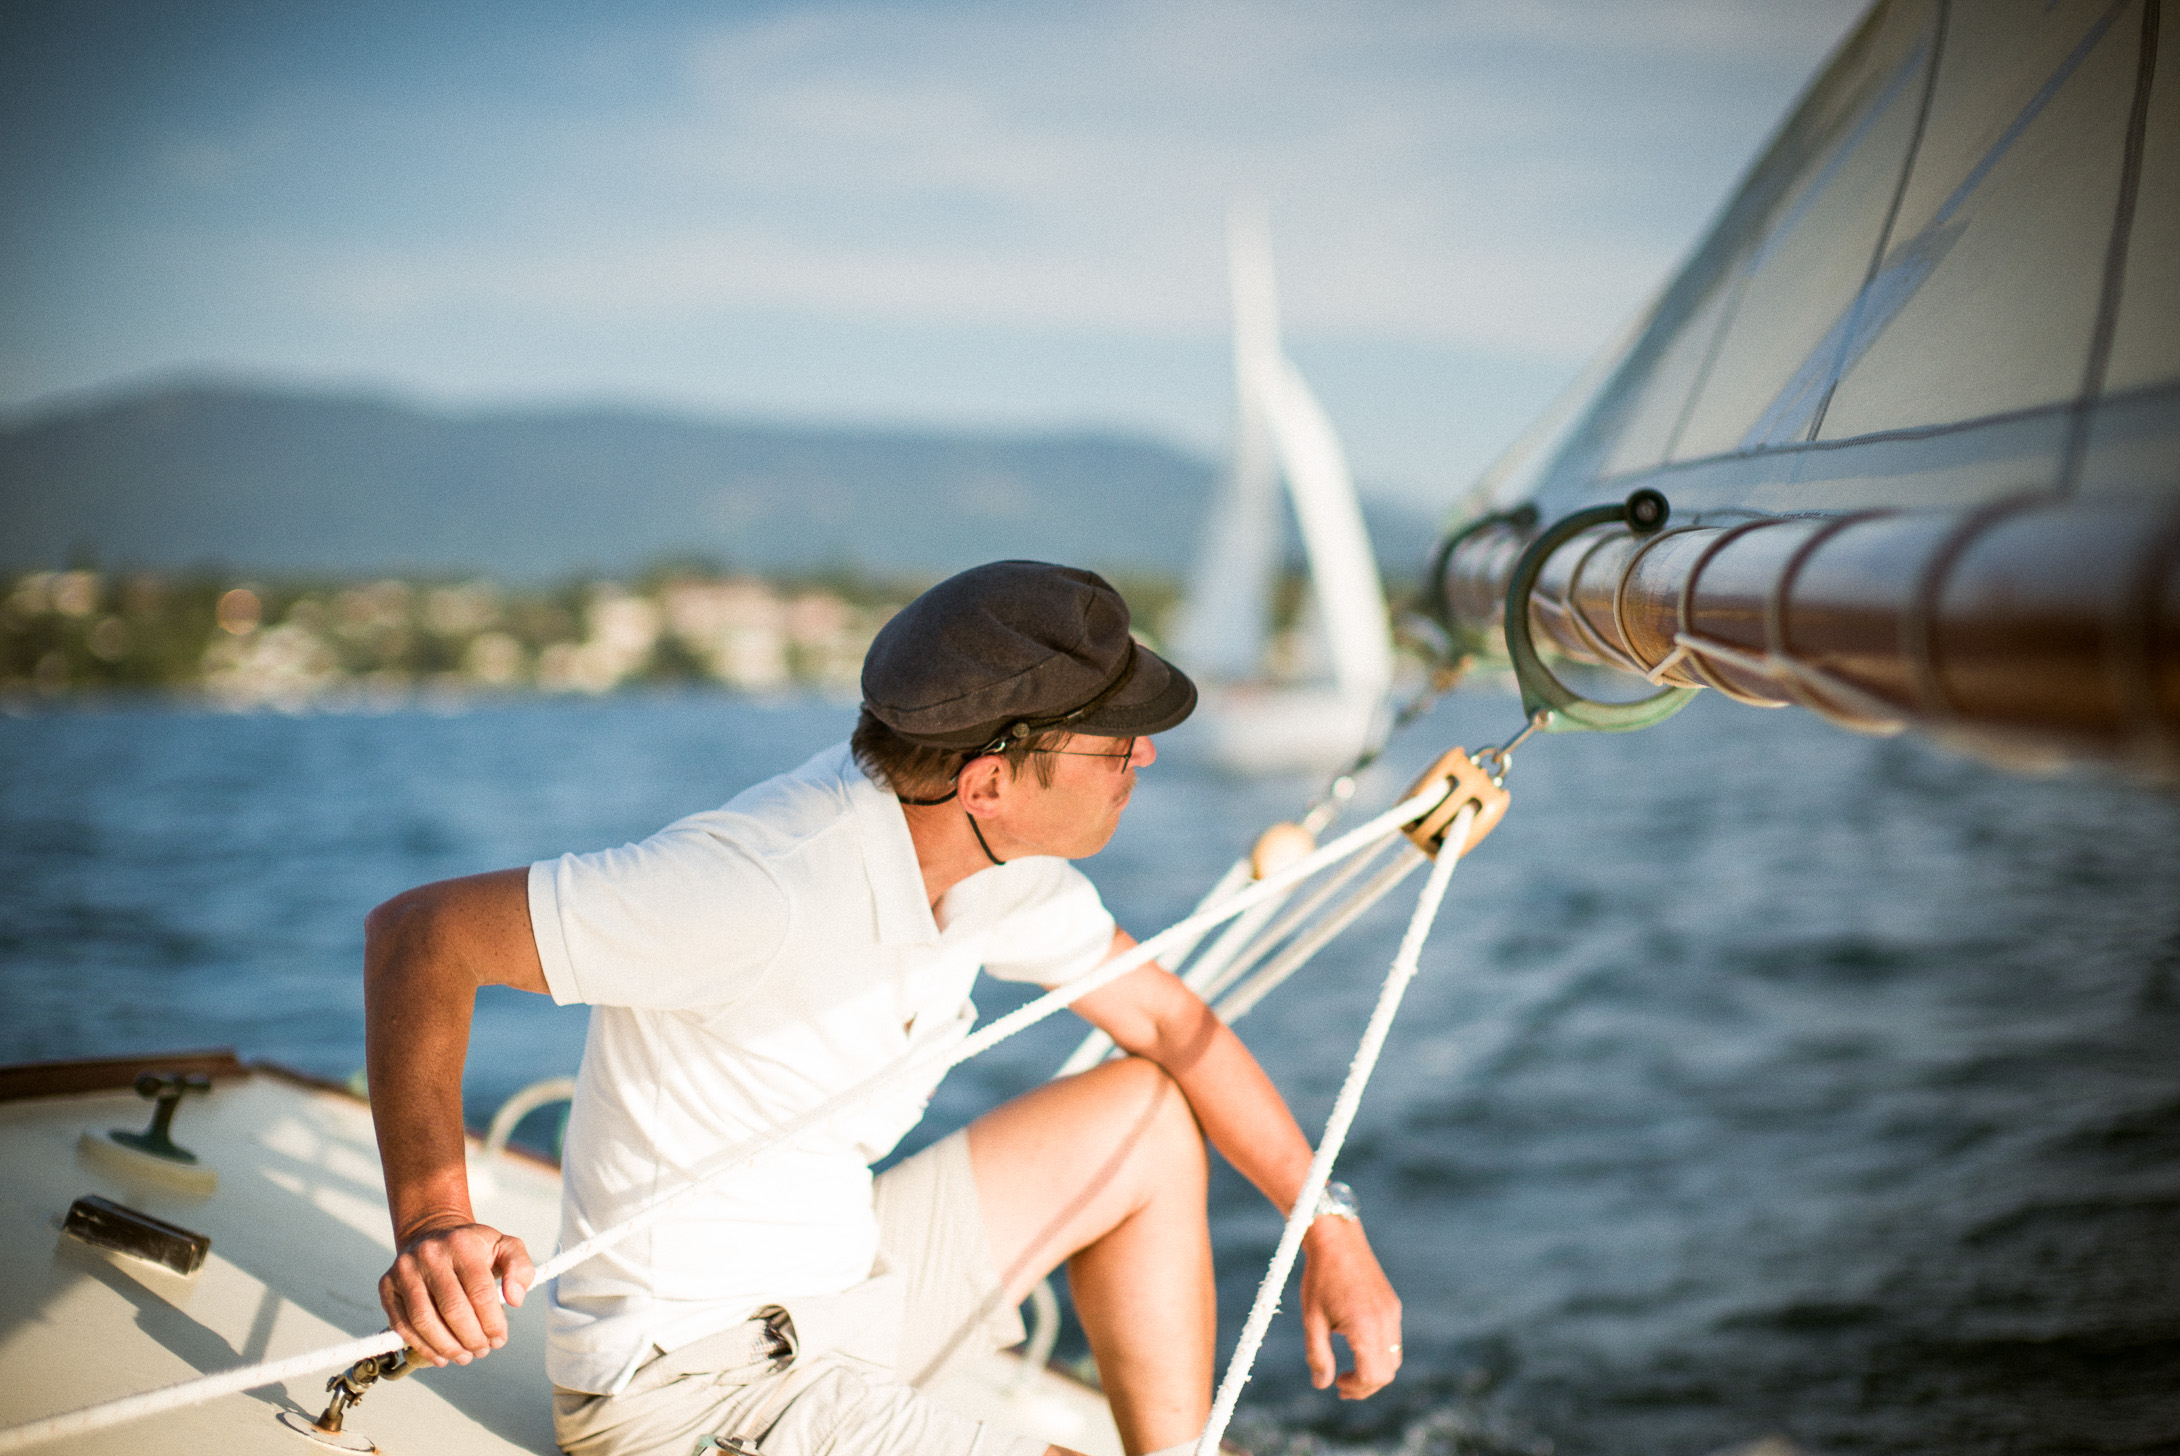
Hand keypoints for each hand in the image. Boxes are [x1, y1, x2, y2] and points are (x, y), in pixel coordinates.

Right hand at [379, 1219, 533, 1365]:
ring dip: (447, 1347)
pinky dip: (423, 1347)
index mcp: (462, 1244)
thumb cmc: (472, 1248)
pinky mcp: (387, 1287)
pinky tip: (441, 1356)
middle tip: (482, 1351)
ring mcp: (404, 1271)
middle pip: (452, 1309)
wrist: (432, 1234)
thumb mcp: (505, 1246)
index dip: (492, 1322)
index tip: (500, 1338)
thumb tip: (514, 1300)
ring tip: (464, 1356)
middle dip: (471, 1338)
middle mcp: (429, 1255)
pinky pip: (402, 1325)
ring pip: (424, 1321)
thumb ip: (520, 1268)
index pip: (480, 1292)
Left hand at [1298, 1216, 1402, 1397]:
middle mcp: (1385, 1321)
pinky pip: (1393, 1340)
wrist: (1336, 1239)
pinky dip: (1378, 1352)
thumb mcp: (1312, 1319)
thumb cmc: (1319, 1277)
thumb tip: (1323, 1384)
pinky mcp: (1392, 1305)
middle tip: (1341, 1385)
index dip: (1356, 1388)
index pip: (1373, 1376)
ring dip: (1374, 1370)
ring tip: (1348, 1369)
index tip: (1337, 1385)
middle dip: (1366, 1385)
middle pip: (1387, 1372)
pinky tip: (1356, 1345)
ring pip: (1393, 1358)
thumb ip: (1318, 1355)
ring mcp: (1392, 1312)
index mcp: (1365, 1326)